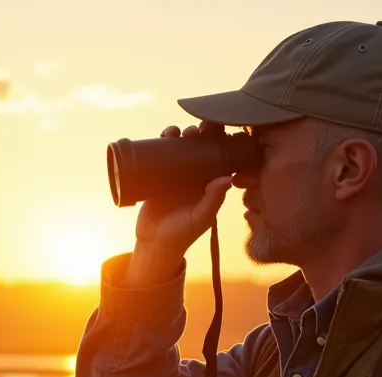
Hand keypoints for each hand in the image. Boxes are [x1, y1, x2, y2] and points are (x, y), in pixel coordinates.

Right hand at [124, 121, 234, 286]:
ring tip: (178, 132)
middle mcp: (195, 176)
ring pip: (181, 147)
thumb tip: (227, 178)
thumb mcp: (200, 217)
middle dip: (200, 134)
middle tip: (197, 130)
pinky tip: (165, 134)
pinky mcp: (158, 175)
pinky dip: (164, 141)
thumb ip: (213, 200)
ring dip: (181, 134)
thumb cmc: (182, 233)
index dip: (220, 142)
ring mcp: (176, 174)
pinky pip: (161, 154)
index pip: (219, 157)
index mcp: (210, 183)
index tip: (219, 131)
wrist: (154, 242)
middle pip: (199, 147)